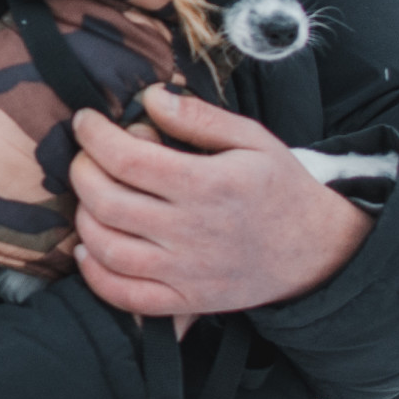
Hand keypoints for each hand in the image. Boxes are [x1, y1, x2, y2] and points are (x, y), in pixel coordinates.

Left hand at [69, 86, 373, 321]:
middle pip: (107, 201)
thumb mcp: (252, 139)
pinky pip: (125, 296)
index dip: (94, 136)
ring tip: (91, 196)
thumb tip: (151, 97)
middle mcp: (192, 231)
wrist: (316, 250)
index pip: (128, 158)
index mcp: (208, 185)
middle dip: (82, 171)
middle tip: (85, 156)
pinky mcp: (186, 302)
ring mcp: (186, 272)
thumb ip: (198, 117)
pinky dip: (96, 274)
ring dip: (84, 218)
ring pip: (108, 248)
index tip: (86, 121)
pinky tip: (90, 248)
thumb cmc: (280, 188)